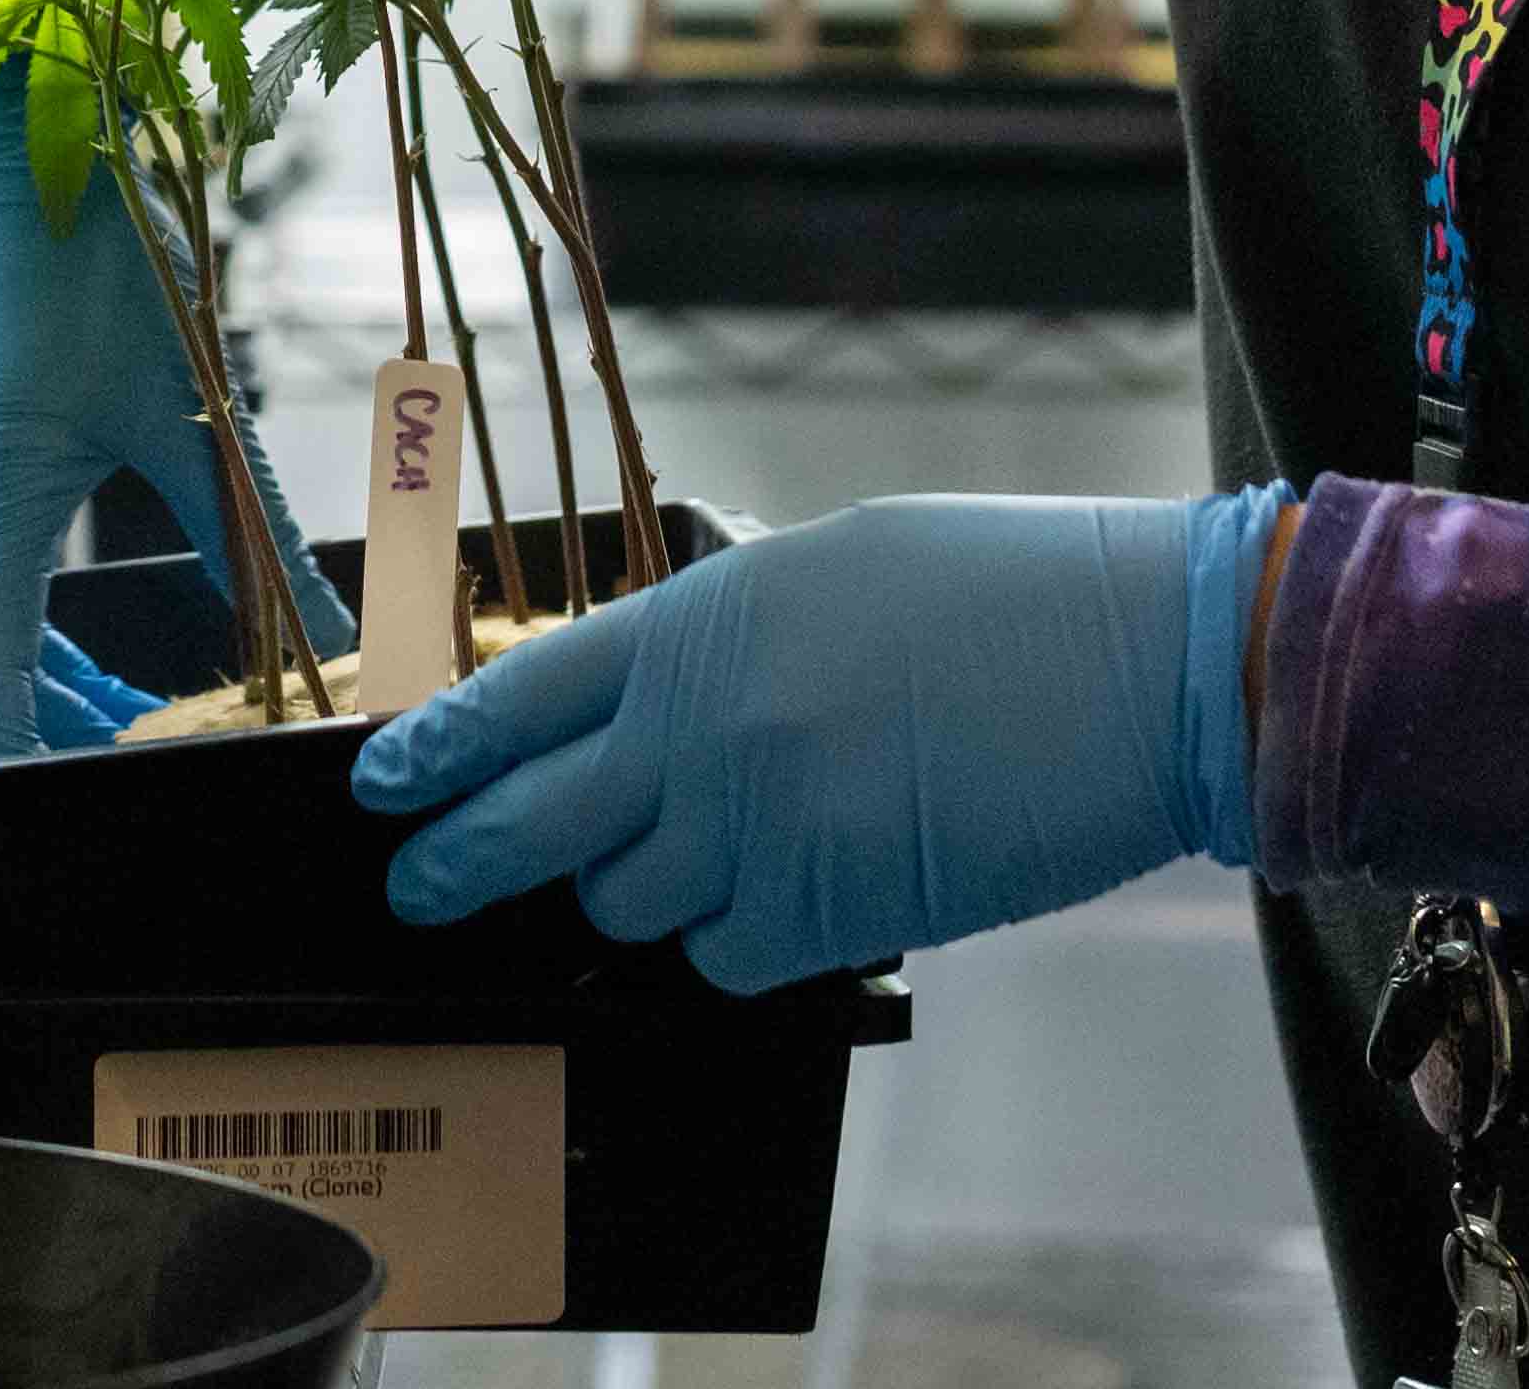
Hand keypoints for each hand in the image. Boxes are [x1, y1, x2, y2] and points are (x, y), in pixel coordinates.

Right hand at [0, 66, 325, 759]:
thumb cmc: (81, 244)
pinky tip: (86, 633)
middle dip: (35, 745)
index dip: (22, 771)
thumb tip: (342, 633)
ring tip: (132, 714)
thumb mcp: (185, 393)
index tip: (83, 822)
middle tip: (136, 771)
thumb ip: (252, 527)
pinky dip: (10, 628)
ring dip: (29, 690)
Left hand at [355, 492, 1273, 989]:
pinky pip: (726, 959)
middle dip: (457, 863)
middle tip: (419, 885)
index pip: (521, 697)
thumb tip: (652, 714)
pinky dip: (732, 946)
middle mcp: (705, 729)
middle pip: (530, 824)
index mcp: (700, 623)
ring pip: (630, 906)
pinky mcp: (831, 912)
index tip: (386, 785)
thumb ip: (722, 641)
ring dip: (637, 896)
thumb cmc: (1006, 591)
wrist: (1142, 659)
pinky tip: (777, 903)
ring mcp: (763, 829)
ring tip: (684, 864)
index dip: (440, 748)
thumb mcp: (833, 569)